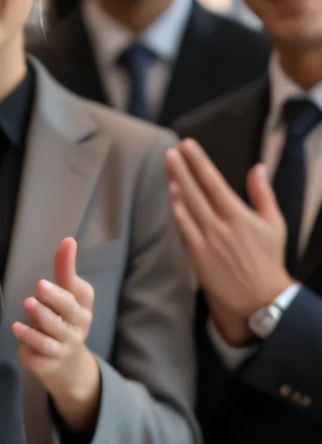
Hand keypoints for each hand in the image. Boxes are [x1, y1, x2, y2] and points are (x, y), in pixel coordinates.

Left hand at [11, 236, 100, 431]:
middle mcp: (79, 324)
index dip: (70, 271)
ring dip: (41, 317)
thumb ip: (64, 270)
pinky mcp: (51, 359)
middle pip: (69, 309)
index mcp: (83, 305)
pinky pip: (41, 348)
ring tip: (27, 304)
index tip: (66, 245)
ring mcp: (66, 343)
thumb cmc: (64, 321)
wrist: (67, 366)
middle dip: (56, 297)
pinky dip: (29, 338)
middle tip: (40, 285)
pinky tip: (16, 328)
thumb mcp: (65, 296)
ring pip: (54, 329)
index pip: (81, 289)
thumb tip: (68, 240)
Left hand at [166, 140, 290, 346]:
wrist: (260, 297)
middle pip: (195, 191)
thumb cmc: (268, 259)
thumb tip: (258, 167)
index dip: (199, 162)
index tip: (188, 145)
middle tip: (172, 151)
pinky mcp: (197, 256)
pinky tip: (171, 197)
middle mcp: (220, 225)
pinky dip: (176, 211)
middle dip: (182, 168)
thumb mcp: (274, 224)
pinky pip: (183, 230)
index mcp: (239, 215)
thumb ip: (263, 194)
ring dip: (175, 185)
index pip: (214, 182)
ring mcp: (207, 241)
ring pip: (186, 207)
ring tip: (169, 166)